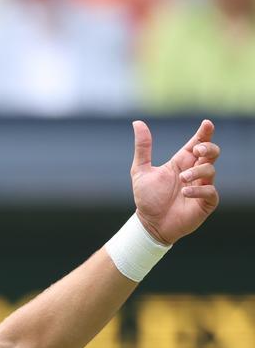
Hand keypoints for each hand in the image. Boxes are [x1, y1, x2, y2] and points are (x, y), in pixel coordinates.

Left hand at [131, 119, 219, 245]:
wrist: (149, 224)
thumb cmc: (147, 198)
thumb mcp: (140, 171)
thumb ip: (142, 148)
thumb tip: (137, 123)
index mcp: (181, 163)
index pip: (197, 143)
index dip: (204, 133)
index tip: (206, 124)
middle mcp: (194, 172)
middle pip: (211, 152)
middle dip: (208, 147)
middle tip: (197, 150)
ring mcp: (201, 187)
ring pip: (211, 170)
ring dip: (197, 171)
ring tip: (182, 179)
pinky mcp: (205, 202)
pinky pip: (211, 192)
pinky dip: (199, 190)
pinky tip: (186, 192)